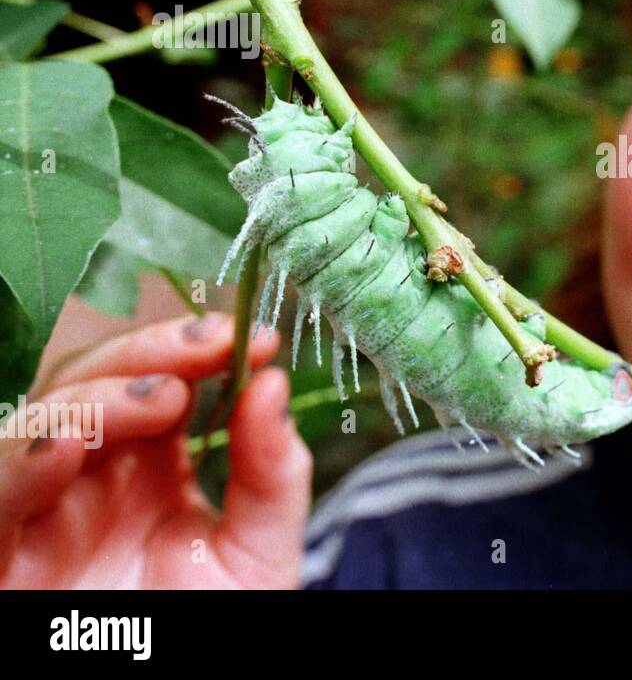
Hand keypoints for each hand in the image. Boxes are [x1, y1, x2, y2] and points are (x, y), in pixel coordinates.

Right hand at [0, 313, 311, 587]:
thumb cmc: (210, 626)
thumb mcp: (260, 552)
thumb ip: (272, 472)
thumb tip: (273, 384)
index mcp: (151, 465)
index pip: (159, 377)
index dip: (198, 345)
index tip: (255, 336)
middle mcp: (90, 477)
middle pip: (93, 381)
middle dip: (150, 352)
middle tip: (208, 348)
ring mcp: (41, 511)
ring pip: (37, 421)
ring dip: (94, 399)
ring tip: (162, 400)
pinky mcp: (1, 552)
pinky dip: (19, 463)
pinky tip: (66, 450)